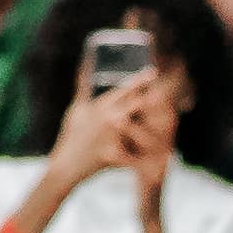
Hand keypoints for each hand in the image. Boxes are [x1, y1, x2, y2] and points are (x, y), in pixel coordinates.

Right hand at [46, 73, 158, 188]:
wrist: (65, 165)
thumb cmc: (71, 136)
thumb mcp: (76, 110)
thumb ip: (84, 88)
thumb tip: (86, 66)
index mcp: (99, 106)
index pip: (123, 89)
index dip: (140, 79)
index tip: (153, 71)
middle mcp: (106, 118)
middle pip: (135, 104)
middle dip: (151, 100)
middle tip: (166, 95)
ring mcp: (110, 137)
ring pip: (139, 130)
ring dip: (153, 132)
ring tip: (168, 131)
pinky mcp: (113, 155)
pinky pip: (134, 157)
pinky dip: (145, 160)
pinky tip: (158, 159)